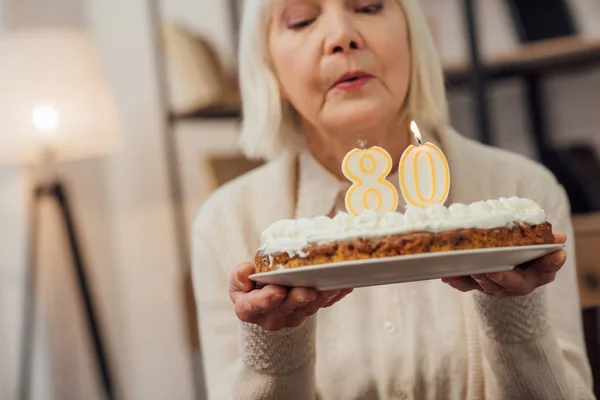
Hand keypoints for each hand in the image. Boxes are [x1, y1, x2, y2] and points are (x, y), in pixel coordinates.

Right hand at [229, 263, 352, 330]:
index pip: (254, 306)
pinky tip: (345, 286)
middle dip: (299, 299)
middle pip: (286, 308)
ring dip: (322, 296)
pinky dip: (334, 295)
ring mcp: (293, 316)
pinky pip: (323, 304)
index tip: (277, 291)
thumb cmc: (251, 287)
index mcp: (249, 308)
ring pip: (309, 307)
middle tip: (308, 291)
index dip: (266, 300)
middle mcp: (272, 317)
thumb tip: (248, 272)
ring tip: (333, 285)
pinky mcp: (309, 311)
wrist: (267, 299)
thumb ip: (240, 276)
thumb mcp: (239, 281)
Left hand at [442, 232, 566, 297]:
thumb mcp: (534, 245)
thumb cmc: (521, 251)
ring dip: (479, 278)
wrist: (503, 263)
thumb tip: (559, 237)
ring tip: (472, 269)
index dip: (550, 264)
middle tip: (492, 269)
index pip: (547, 269)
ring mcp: (496, 286)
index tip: (553, 256)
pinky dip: (457, 280)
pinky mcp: (477, 285)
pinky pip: (466, 285)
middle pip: (513, 282)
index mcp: (538, 272)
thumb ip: (541, 240)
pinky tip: (448, 275)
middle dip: (502, 276)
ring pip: (488, 286)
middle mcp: (518, 282)